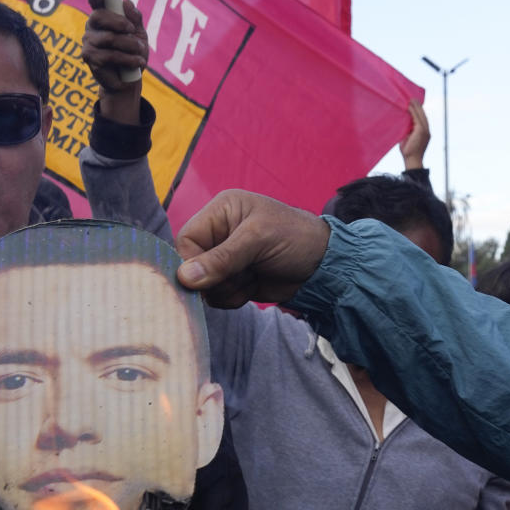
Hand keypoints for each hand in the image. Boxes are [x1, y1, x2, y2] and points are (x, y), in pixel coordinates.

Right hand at [83, 0, 147, 124]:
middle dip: (120, 23)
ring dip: (130, 45)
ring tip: (141, 53)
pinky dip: (128, 59)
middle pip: (99, 16)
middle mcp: (91, 27)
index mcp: (103, 16)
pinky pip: (110, 55)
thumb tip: (125, 2)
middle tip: (132, 31)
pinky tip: (137, 63)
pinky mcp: (89, 59)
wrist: (130, 79)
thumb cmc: (133, 53)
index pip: (96, 1)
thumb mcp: (138, 33)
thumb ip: (134, 18)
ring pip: (109, 38)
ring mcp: (88, 42)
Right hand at [175, 190, 330, 307]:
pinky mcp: (233, 280)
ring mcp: (226, 258)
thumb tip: (184, 277)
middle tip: (240, 275)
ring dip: (226, 288)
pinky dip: (233, 297)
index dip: (192, 260)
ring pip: (204, 284)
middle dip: (214, 277)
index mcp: (221, 212)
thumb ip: (220, 259)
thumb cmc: (295, 239)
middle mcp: (219, 233)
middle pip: (192, 264)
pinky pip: (217, 296)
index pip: (187, 239)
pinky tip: (254, 285)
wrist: (325, 267)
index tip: (208, 276)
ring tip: (252, 277)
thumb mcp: (257, 241)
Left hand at [399, 99, 429, 170]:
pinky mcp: (421, 131)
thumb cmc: (408, 152)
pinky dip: (413, 112)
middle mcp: (427, 130)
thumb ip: (407, 131)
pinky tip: (409, 107)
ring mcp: (425, 130)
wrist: (411, 160)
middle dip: (419, 106)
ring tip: (411, 100)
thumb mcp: (407, 139)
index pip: (422, 119)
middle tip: (413, 98)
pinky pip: (417, 119)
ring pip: (421, 115)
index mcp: (424, 132)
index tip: (415, 104)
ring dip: (416, 107)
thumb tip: (402, 124)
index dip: (419, 111)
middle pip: (423, 115)